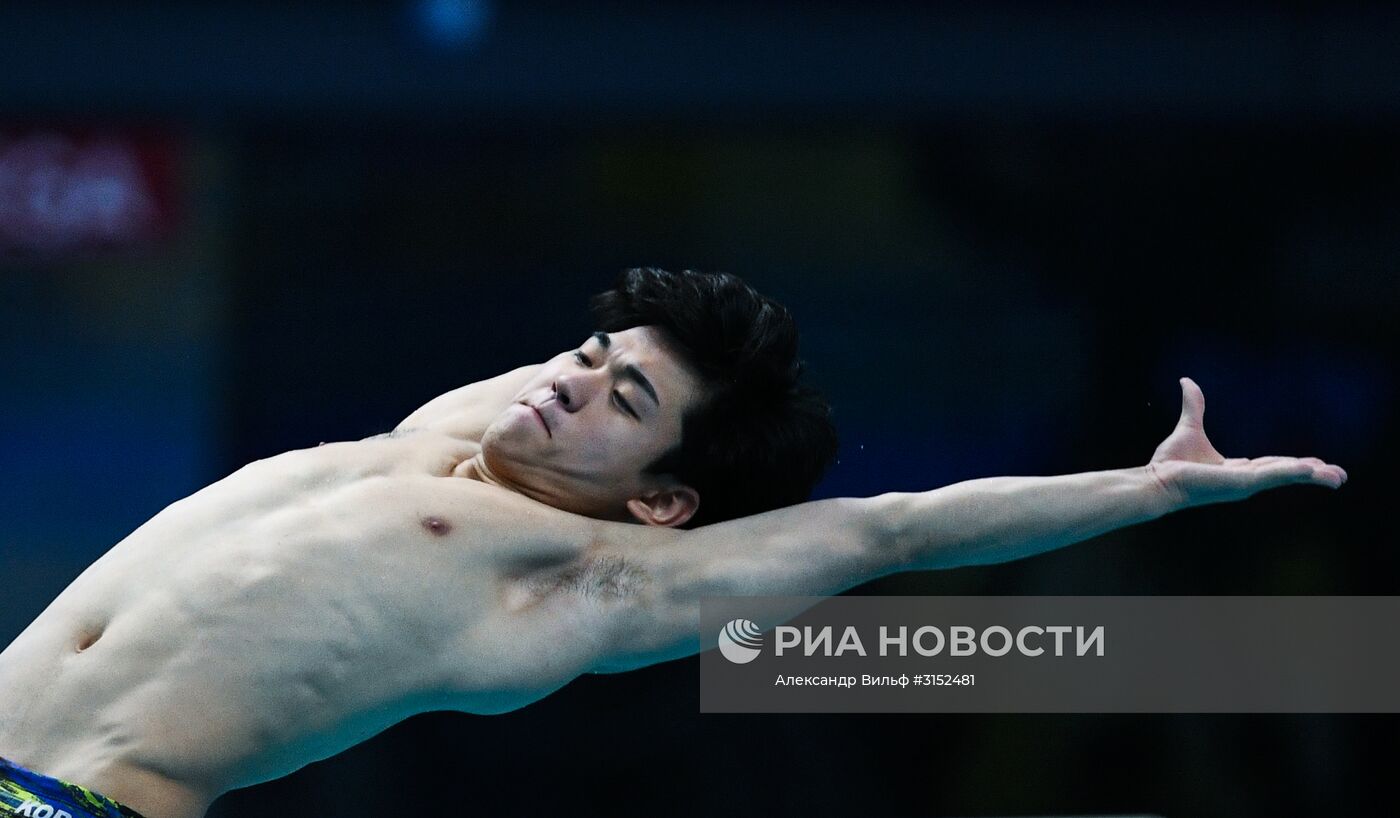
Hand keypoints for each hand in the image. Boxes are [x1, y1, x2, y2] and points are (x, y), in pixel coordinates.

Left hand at [1145, 377, 1347, 509]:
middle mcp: (1243, 479)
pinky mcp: (1239, 484)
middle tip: (1338, 476)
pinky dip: (1293, 474)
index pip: (1271, 466)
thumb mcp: (1189, 428)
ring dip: (1312, 476)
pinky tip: (1313, 470)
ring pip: (1285, 476)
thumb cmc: (1168, 463)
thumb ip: (1194, 406)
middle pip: (1285, 474)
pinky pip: (1272, 477)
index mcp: (1235, 470)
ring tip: (1338, 478)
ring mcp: (1243, 483)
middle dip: (1312, 474)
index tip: (1313, 465)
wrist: (1155, 480)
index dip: (1293, 465)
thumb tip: (1186, 381)